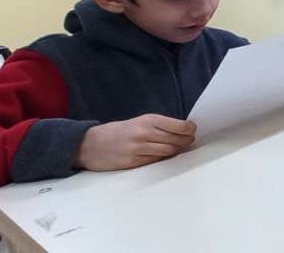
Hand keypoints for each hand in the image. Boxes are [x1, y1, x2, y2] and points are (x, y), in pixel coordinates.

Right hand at [72, 114, 195, 170]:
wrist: (90, 144)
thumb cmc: (118, 132)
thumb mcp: (138, 122)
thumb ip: (158, 126)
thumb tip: (183, 131)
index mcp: (147, 120)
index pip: (178, 125)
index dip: (189, 129)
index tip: (193, 130)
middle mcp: (144, 133)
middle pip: (176, 139)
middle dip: (186, 141)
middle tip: (191, 140)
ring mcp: (139, 149)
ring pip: (168, 151)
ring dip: (177, 150)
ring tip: (181, 148)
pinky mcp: (134, 162)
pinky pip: (156, 160)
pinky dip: (164, 158)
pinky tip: (166, 155)